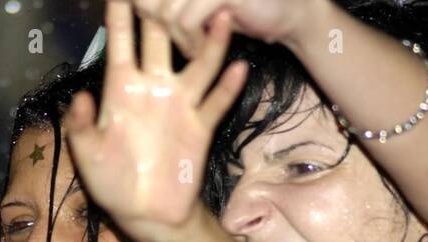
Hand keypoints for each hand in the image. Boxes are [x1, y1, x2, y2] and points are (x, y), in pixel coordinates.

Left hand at [64, 1, 247, 241]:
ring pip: (198, 63)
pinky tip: (240, 66)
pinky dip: (229, 86)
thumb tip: (82, 97)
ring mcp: (179, 104)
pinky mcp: (200, 126)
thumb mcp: (88, 156)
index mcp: (122, 89)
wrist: (147, 214)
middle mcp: (153, 87)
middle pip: (161, 39)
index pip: (121, 41)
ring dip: (210, 41)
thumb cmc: (112, 182)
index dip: (121, 12)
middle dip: (165, 10)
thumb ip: (82, 126)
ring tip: (221, 13)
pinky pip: (216, 102)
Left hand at [129, 0, 316, 56]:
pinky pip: (188, 21)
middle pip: (151, 1)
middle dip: (156, 24)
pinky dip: (190, 42)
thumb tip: (139, 7)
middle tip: (176, 38)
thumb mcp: (202, 8)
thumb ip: (175, 7)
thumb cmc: (242, 11)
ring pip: (167, 12)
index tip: (140, 19)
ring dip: (176, 39)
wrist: (290, 14)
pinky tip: (200, 50)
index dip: (137, 6)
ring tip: (191, 49)